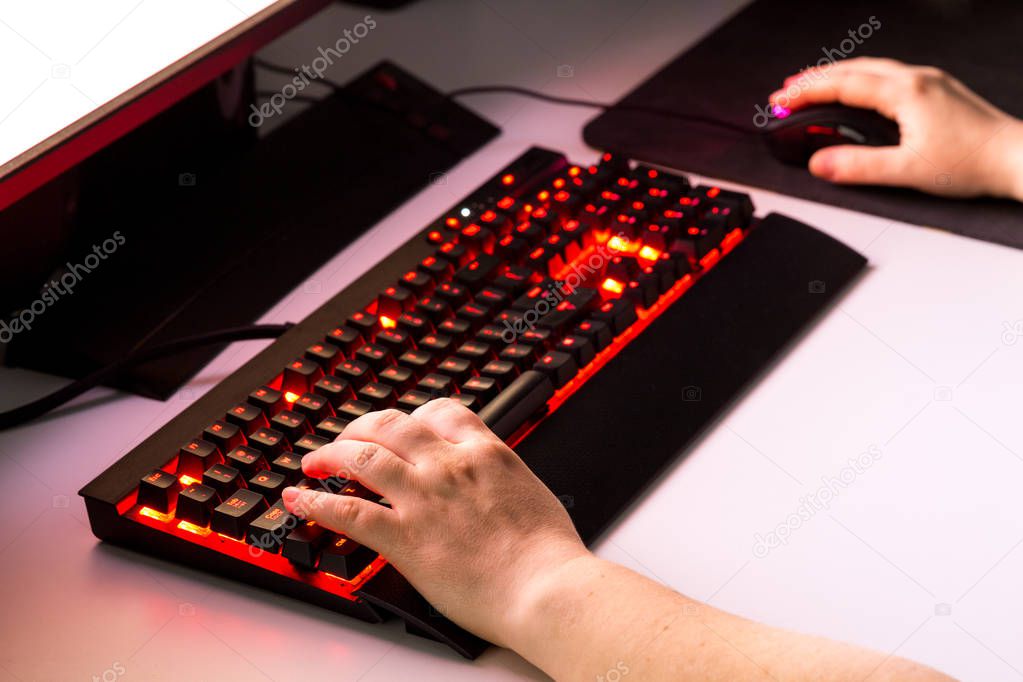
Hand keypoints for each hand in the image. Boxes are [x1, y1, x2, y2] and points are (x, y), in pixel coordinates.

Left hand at [280, 399, 588, 645]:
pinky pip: (347, 511)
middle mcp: (450, 465)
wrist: (547, 589)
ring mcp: (424, 498)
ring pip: (362, 457)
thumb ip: (502, 482)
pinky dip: (316, 502)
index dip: (412, 417)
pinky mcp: (405, 537)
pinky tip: (299, 500)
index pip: (439, 412)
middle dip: (361, 427)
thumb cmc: (549, 554)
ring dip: (330, 454)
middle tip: (347, 438)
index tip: (400, 427)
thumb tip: (494, 489)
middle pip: (391, 425)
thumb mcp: (531, 494)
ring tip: (314, 460)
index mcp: (486, 453)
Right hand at [769, 57, 1022, 199]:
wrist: (1013, 158)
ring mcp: (929, 82)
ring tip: (813, 88)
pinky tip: (856, 93)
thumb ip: (858, 167)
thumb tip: (821, 163)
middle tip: (786, 92)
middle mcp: (917, 79)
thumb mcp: (906, 171)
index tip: (781, 101)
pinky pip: (888, 76)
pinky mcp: (938, 91)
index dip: (806, 93)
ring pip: (872, 69)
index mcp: (906, 92)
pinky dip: (861, 81)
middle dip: (815, 78)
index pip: (843, 85)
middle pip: (854, 69)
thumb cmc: (971, 162)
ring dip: (838, 76)